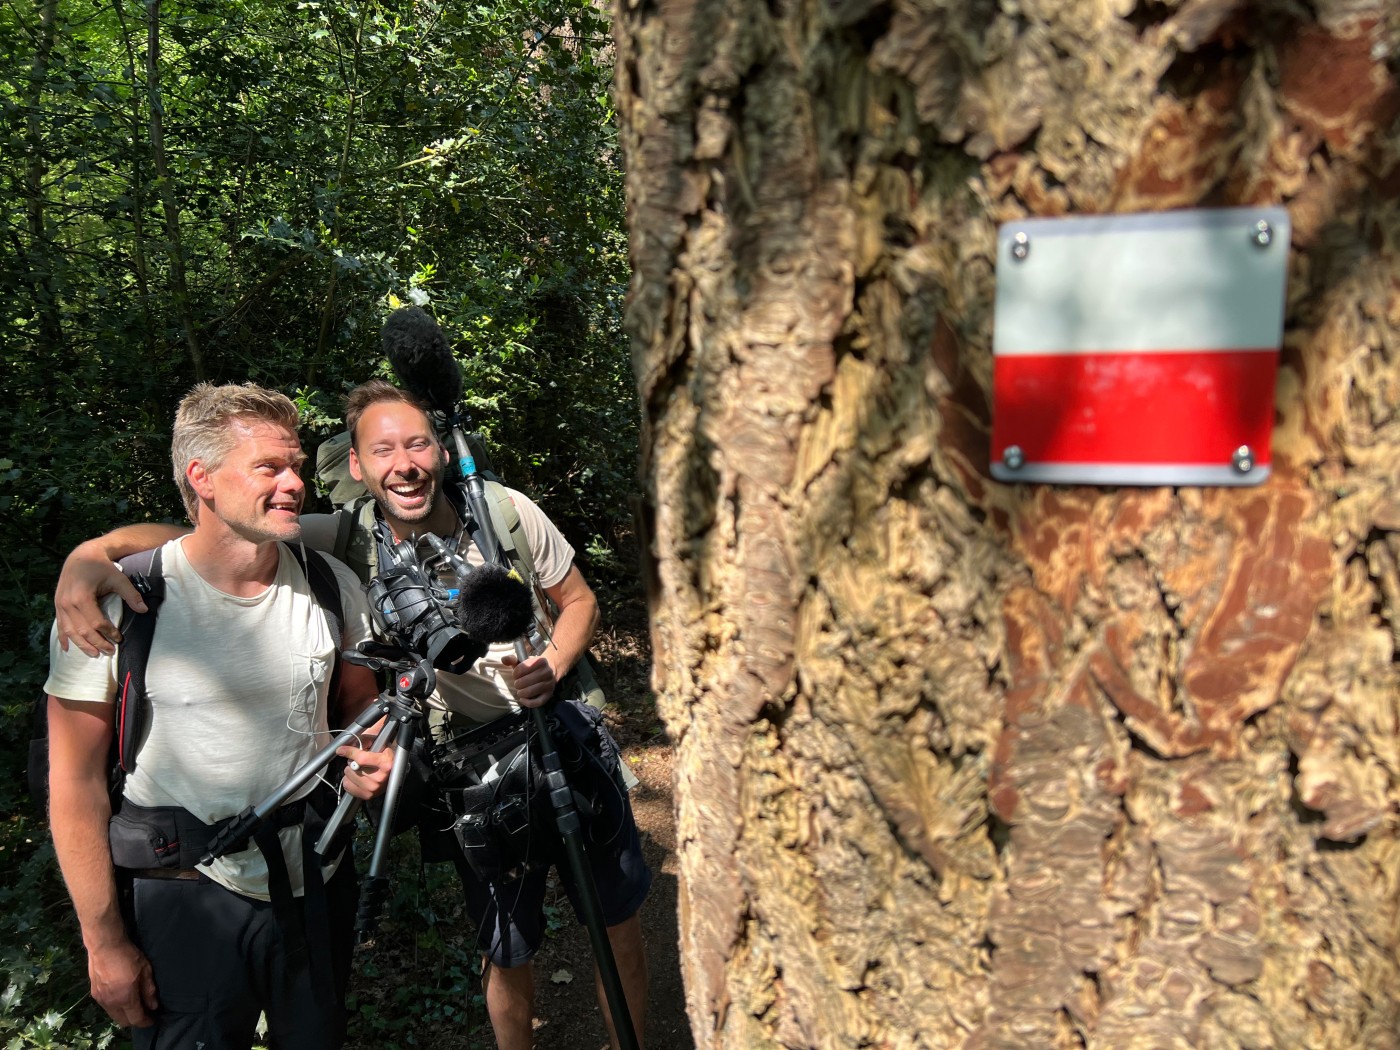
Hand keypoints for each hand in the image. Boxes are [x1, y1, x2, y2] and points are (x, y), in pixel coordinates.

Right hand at [56, 542, 146, 656]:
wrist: (82, 555)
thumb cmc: (101, 566)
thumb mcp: (118, 578)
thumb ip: (131, 594)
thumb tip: (144, 610)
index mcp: (82, 598)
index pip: (96, 623)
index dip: (108, 633)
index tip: (119, 638)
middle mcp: (68, 603)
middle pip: (83, 630)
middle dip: (97, 643)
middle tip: (109, 652)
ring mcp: (60, 605)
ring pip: (70, 631)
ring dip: (82, 645)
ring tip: (94, 654)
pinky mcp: (58, 605)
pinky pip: (60, 625)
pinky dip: (63, 638)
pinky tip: (67, 648)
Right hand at [88, 938, 157, 1027]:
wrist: (104, 946)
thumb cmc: (128, 955)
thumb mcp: (145, 970)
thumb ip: (149, 990)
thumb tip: (153, 1006)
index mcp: (125, 998)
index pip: (136, 1019)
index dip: (146, 1021)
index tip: (153, 1019)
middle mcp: (111, 1003)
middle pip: (123, 1021)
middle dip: (135, 1020)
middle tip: (145, 1012)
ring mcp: (100, 999)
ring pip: (114, 1016)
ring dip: (124, 1015)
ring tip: (134, 1005)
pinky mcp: (94, 994)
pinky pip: (107, 1008)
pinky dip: (116, 1008)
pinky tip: (122, 998)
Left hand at [336, 744, 392, 799]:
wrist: (394, 771)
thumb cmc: (385, 755)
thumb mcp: (379, 743)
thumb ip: (364, 741)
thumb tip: (347, 746)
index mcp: (386, 763)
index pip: (362, 759)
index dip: (349, 752)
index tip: (341, 750)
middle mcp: (380, 778)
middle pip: (353, 767)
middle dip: (352, 761)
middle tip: (360, 761)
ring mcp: (373, 788)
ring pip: (349, 775)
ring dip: (351, 770)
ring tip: (360, 769)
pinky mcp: (367, 795)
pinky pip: (347, 785)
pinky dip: (349, 780)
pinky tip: (357, 777)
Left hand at [501, 654, 556, 708]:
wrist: (549, 671)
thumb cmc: (532, 667)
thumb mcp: (523, 661)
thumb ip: (512, 659)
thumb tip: (504, 659)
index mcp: (541, 661)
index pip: (522, 668)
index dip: (515, 673)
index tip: (516, 674)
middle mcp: (547, 672)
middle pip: (525, 681)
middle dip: (517, 684)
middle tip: (518, 683)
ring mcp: (549, 684)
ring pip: (531, 692)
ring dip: (521, 693)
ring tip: (520, 691)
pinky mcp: (549, 694)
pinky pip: (538, 702)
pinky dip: (528, 703)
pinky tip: (523, 699)